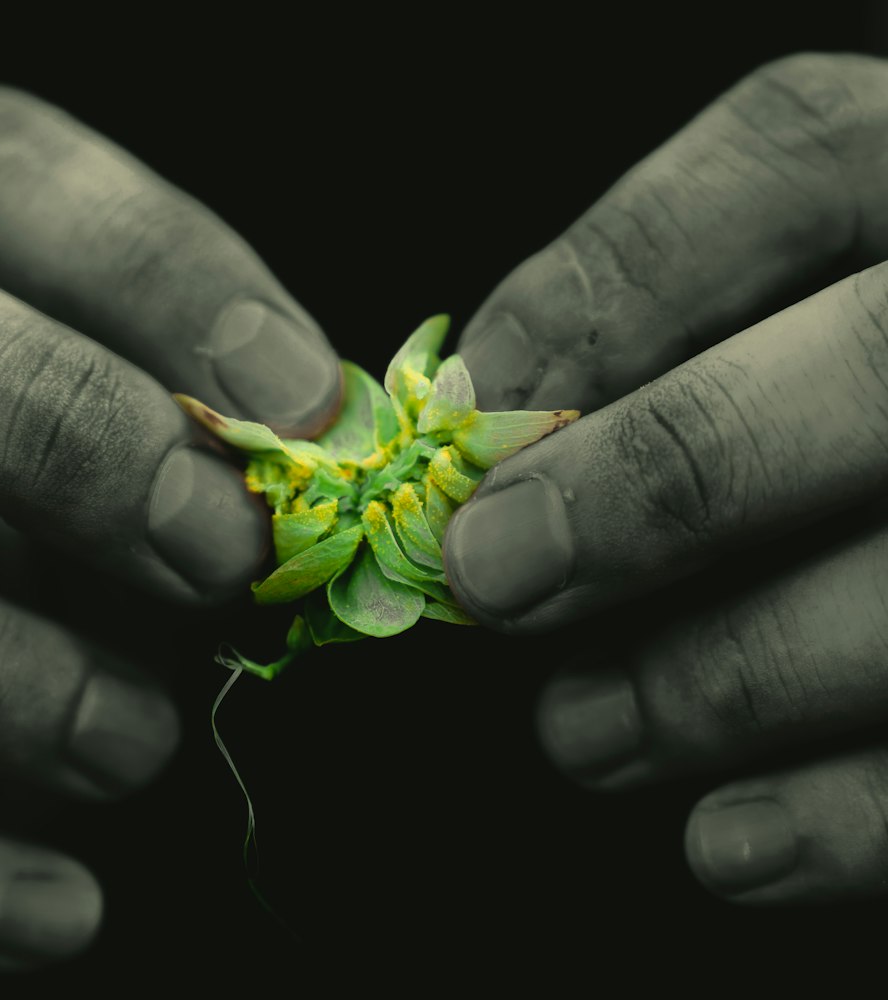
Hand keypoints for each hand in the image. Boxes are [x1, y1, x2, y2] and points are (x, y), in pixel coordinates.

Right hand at [0, 87, 340, 967]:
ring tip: (134, 744)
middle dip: (70, 440)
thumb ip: (168, 386)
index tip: (307, 408)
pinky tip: (57, 907)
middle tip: (220, 556)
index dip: (173, 285)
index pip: (14, 183)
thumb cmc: (8, 462)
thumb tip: (322, 442)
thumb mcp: (73, 382)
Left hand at [444, 53, 887, 904]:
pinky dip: (854, 820)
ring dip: (722, 680)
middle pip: (869, 372)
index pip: (785, 161)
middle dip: (655, 486)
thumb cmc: (866, 371)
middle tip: (493, 574)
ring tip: (581, 728)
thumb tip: (490, 399)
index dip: (600, 297)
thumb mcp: (804, 276)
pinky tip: (727, 843)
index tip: (466, 418)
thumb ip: (664, 306)